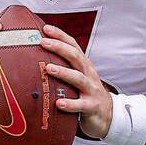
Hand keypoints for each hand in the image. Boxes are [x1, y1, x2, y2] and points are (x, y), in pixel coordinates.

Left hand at [39, 23, 112, 139]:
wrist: (108, 116)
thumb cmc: (86, 95)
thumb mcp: (78, 79)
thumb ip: (64, 69)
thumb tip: (37, 61)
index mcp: (84, 66)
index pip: (73, 46)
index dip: (60, 36)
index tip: (45, 28)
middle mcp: (88, 75)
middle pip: (75, 57)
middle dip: (59, 48)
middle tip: (43, 42)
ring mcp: (91, 90)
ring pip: (78, 78)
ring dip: (63, 72)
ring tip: (48, 68)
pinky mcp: (92, 107)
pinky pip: (81, 105)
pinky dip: (70, 104)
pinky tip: (59, 104)